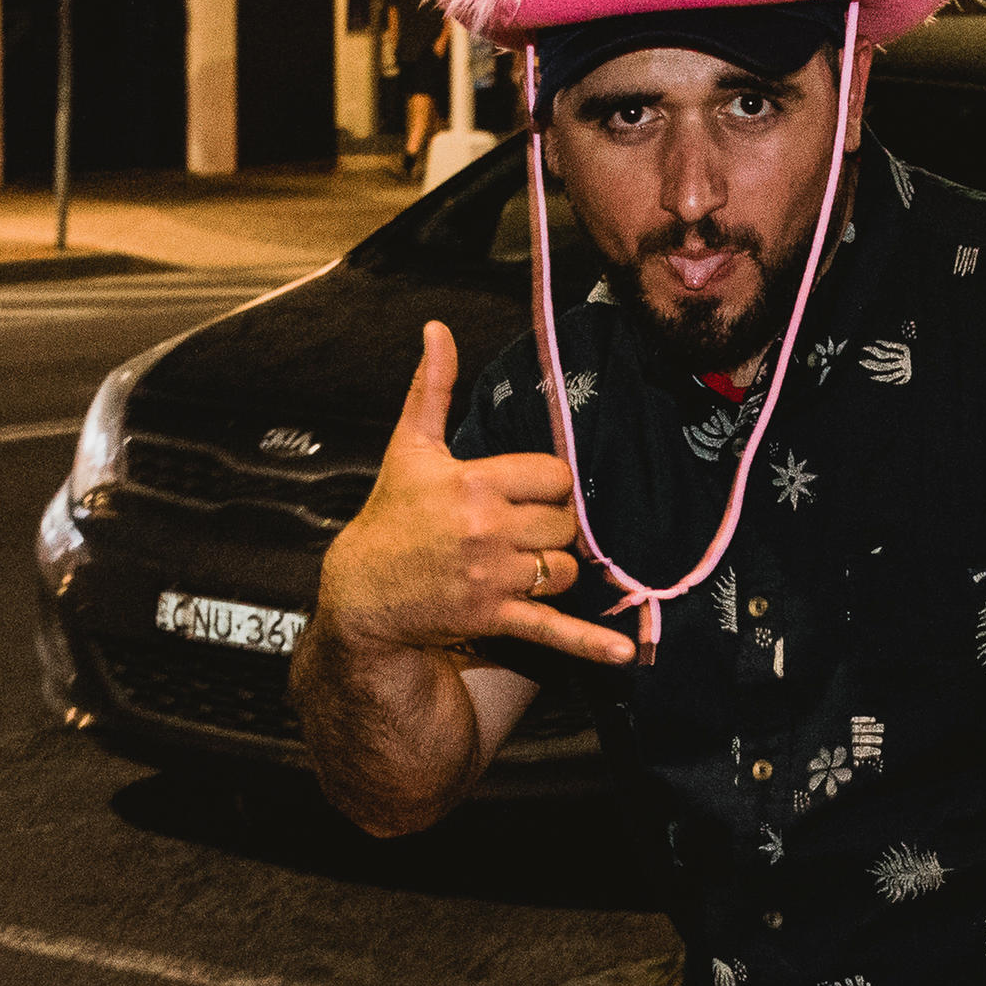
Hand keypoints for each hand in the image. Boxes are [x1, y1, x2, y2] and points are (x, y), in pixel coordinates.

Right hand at [312, 322, 638, 668]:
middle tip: (520, 531)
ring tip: (524, 564)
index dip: (548, 486)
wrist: (363, 592)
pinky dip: (589, 644)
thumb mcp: (410, 448)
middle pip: (565, 524)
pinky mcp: (494, 617)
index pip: (555, 476)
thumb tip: (437, 329)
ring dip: (556, 569)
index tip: (525, 493)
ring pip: (565, 569)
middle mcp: (487, 529)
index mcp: (474, 482)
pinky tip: (623, 656)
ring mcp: (492, 576)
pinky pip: (552, 628)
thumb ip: (434, 388)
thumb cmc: (391, 516)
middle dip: (551, 528)